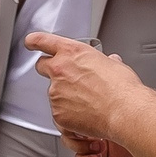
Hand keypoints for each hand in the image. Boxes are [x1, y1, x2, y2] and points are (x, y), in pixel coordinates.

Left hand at [28, 32, 147, 156]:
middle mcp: (59, 70)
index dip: (34, 41)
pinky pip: (59, 113)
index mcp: (72, 52)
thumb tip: (108, 63)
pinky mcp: (57, 113)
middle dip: (50, 70)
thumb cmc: (122, 89)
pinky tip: (87, 115)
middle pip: (42, 66)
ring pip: (54, 93)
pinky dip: (69, 115)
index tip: (30, 42)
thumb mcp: (114, 65)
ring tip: (89, 103)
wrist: (124, 112)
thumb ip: (103, 62)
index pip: (43, 41)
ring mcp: (56, 92)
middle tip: (65, 78)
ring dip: (65, 96)